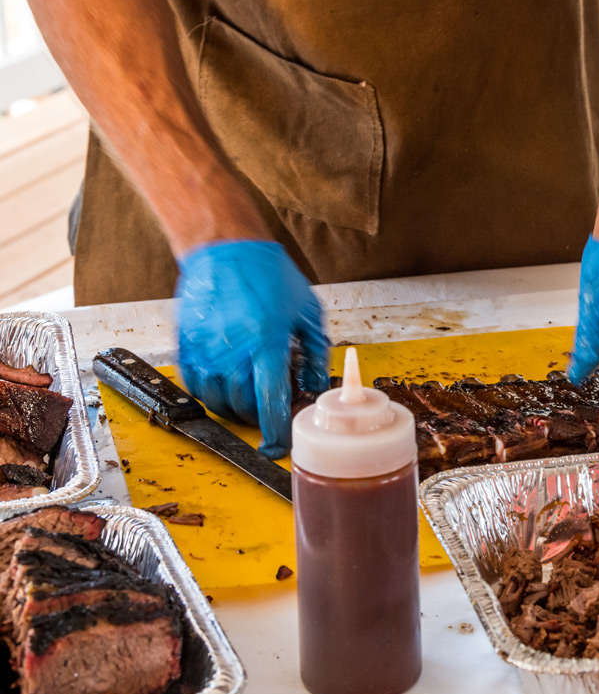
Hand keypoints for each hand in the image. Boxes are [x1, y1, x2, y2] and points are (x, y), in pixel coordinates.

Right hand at [176, 241, 327, 458]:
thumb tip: (316, 387)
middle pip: (243, 406)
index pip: (270, 403)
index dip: (275, 431)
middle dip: (258, 417)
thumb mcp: (308, 313)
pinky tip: (225, 387)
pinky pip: (195, 384)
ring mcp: (205, 349)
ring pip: (216, 400)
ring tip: (248, 398)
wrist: (227, 249)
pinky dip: (210, 394)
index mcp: (266, 344)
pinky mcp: (186, 345)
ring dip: (234, 408)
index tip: (277, 444)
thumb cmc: (270, 276)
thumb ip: (315, 355)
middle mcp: (232, 351)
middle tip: (270, 409)